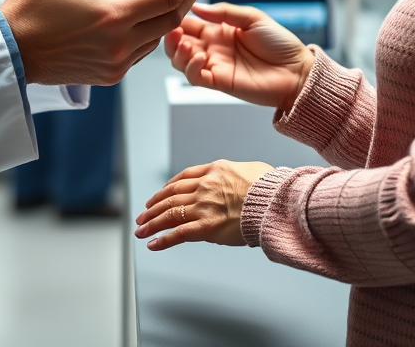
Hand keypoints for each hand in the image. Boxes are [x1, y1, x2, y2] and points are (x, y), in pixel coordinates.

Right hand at [0, 0, 221, 85]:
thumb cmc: (32, 2)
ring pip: (163, 32)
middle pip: (176, 14)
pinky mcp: (111, 75)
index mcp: (112, 17)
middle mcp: (121, 46)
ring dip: (176, 4)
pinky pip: (145, 46)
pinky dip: (154, 23)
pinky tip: (152, 2)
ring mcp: (118, 64)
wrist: (7, 50)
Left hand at [134, 160, 273, 250]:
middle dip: (153, 206)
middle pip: (170, 196)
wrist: (274, 200)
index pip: (183, 178)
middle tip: (142, 214)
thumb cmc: (269, 187)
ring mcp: (204, 206)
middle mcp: (204, 187)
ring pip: (169, 214)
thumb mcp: (250, 170)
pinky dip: (163, 240)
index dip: (167, 187)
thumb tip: (238, 182)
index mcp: (214, 170)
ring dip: (151, 222)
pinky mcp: (206, 227)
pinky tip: (152, 244)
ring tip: (140, 230)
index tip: (159, 195)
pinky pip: (178, 234)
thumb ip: (236, 176)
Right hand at [164, 2, 312, 111]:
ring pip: (180, 61)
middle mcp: (213, 47)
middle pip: (179, 42)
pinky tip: (199, 56)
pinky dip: (190, 66)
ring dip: (177, 51)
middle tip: (173, 29)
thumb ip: (224, 12)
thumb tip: (197, 6)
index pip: (190, 22)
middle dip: (171, 35)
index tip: (172, 9)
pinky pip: (195, 76)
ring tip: (184, 43)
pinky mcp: (218, 82)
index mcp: (219, 30)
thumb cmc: (280, 44)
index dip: (178, 17)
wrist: (297, 71)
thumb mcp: (252, 18)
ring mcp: (214, 65)